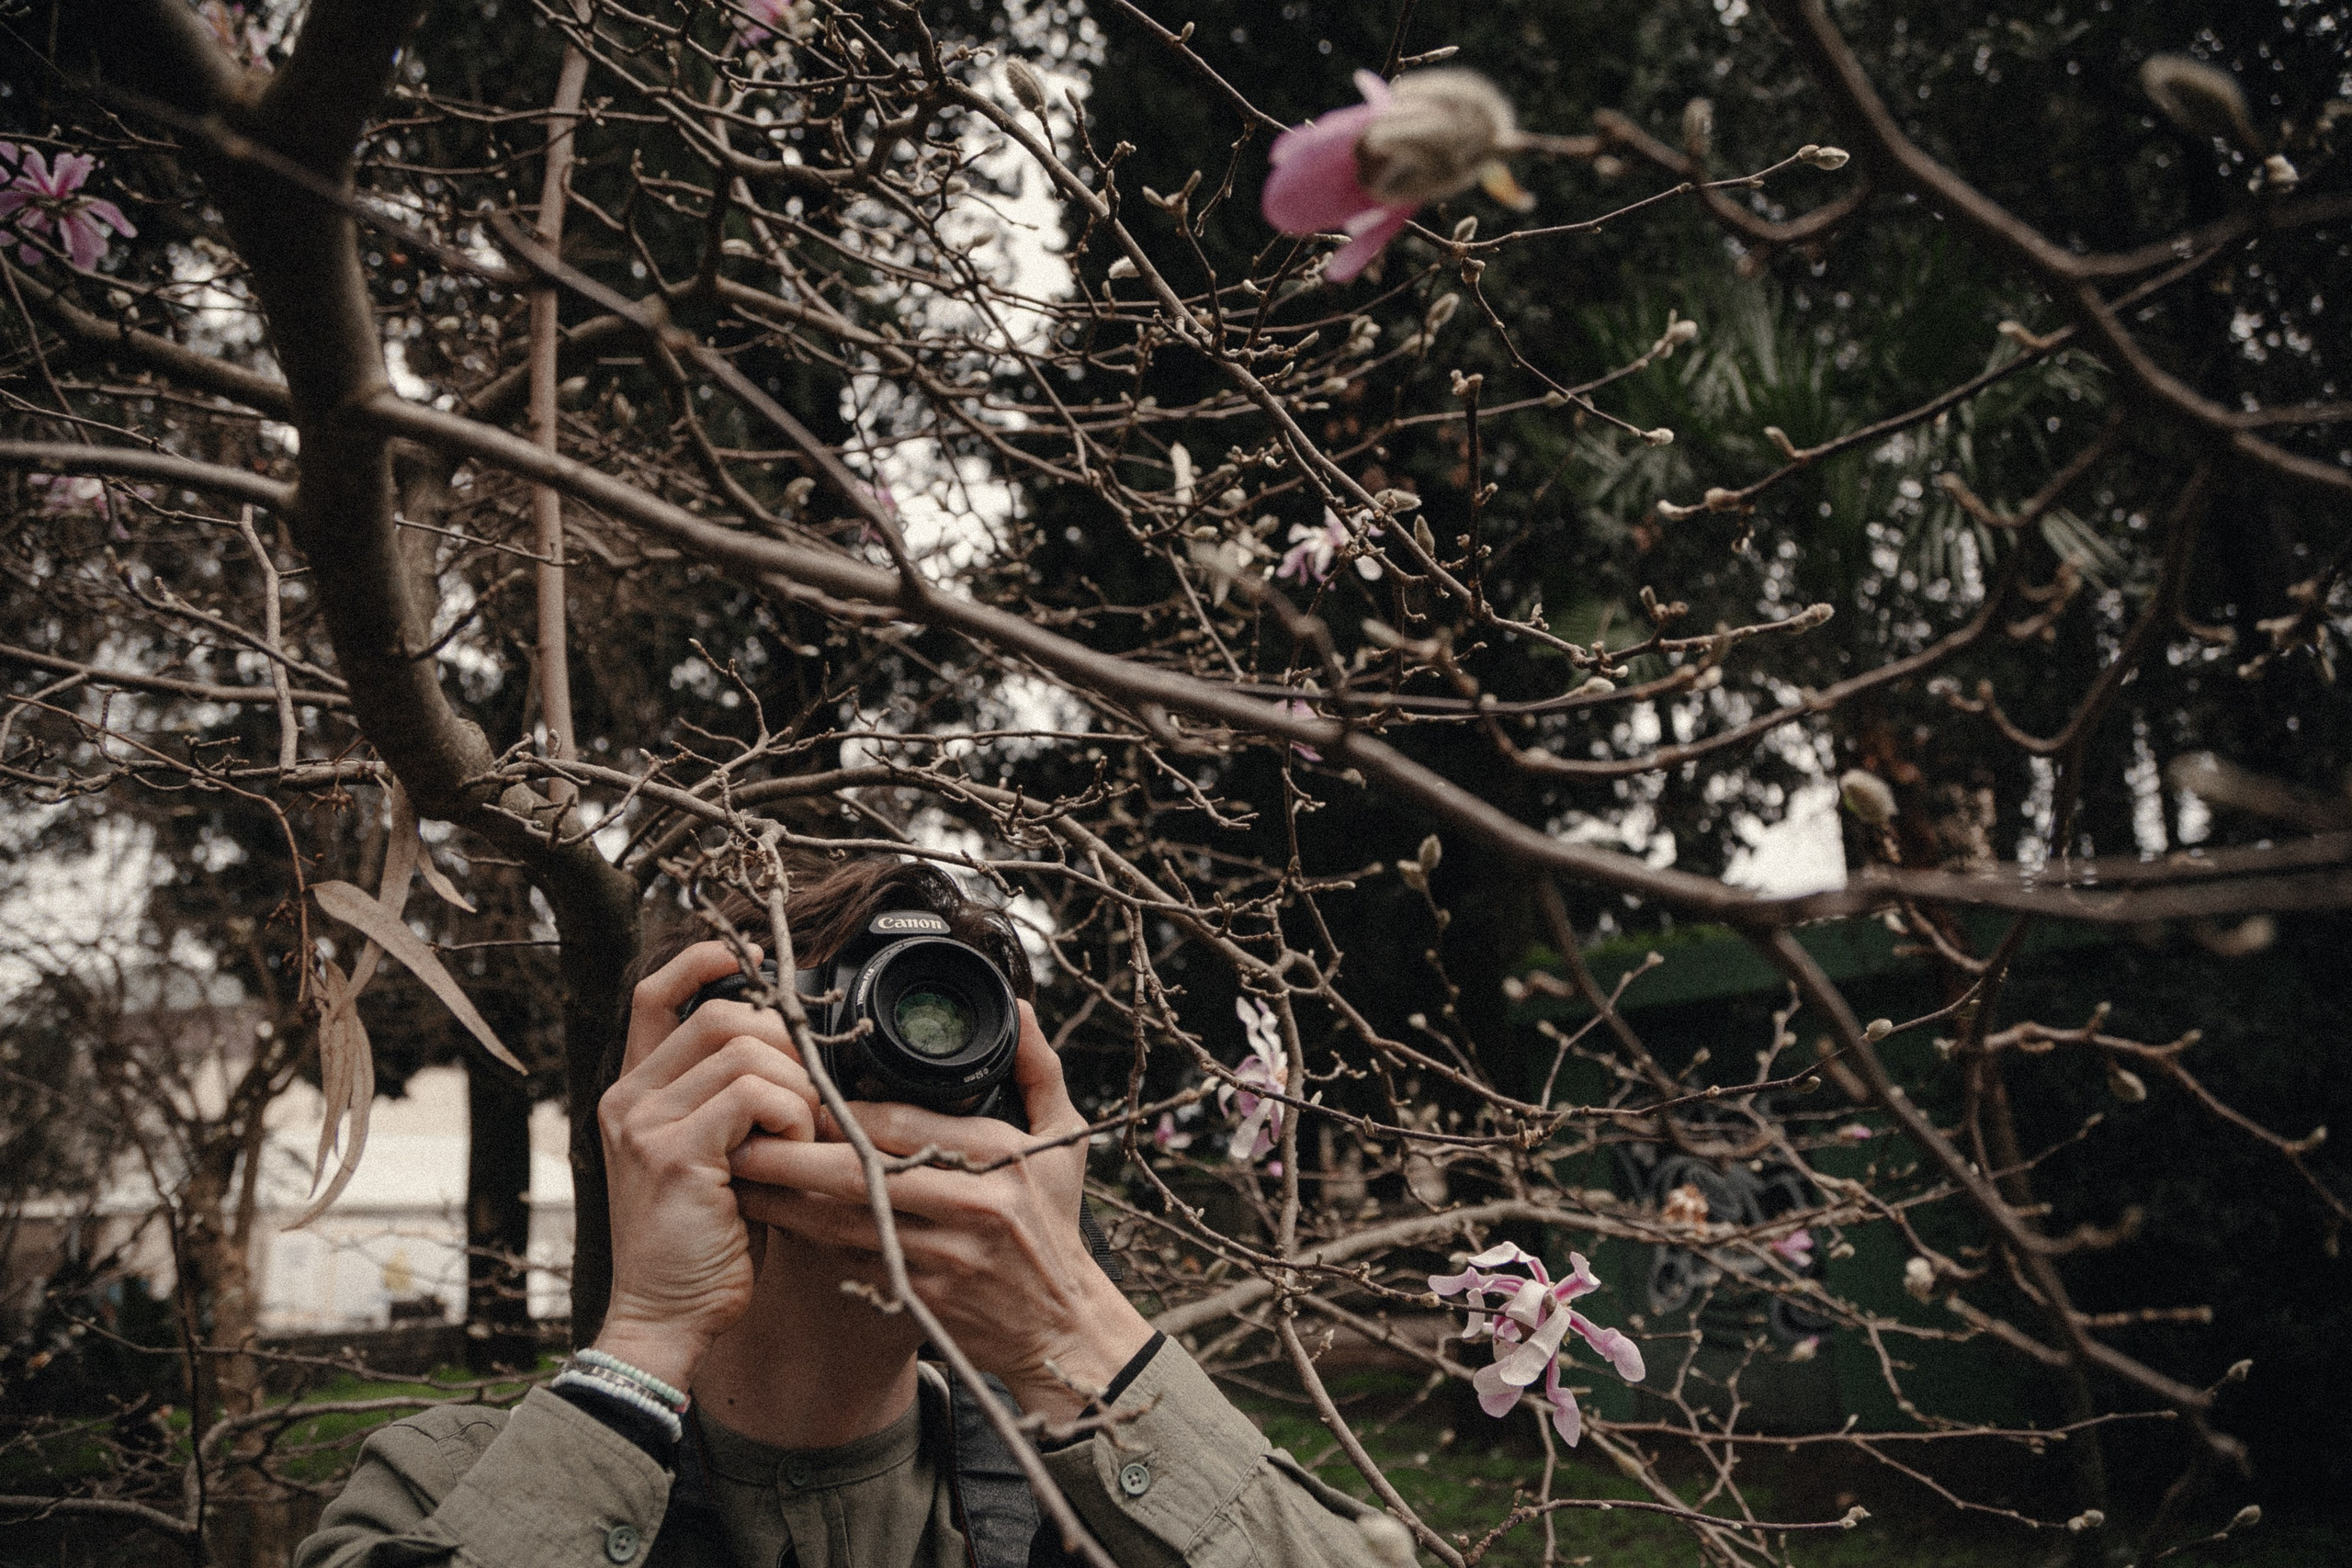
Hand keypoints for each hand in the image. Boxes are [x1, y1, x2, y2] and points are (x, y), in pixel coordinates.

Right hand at [594, 940, 819, 1391]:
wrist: (665, 1317)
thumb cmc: (703, 1241)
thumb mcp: (713, 1157)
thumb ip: (730, 1100)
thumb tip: (793, 1046)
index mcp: (633, 1092)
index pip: (653, 993)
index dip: (703, 962)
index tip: (753, 960)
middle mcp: (628, 1099)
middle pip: (720, 1015)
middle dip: (783, 1043)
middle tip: (805, 1094)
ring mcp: (644, 1125)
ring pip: (743, 1049)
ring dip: (794, 1086)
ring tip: (800, 1132)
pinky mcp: (673, 1154)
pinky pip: (751, 1095)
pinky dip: (788, 1113)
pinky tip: (790, 1148)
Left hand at [730, 1002, 1152, 1421]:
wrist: (1061, 1328)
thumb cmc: (1055, 1225)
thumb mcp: (1063, 1140)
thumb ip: (1039, 1069)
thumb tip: (1022, 1008)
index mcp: (999, 1157)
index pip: (901, 1124)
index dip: (841, 1111)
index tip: (795, 1095)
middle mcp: (970, 1206)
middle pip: (858, 1176)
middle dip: (791, 1157)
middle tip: (738, 1137)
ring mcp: (943, 1259)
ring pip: (842, 1225)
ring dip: (786, 1203)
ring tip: (739, 1180)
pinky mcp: (921, 1300)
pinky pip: (852, 1264)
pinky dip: (813, 1245)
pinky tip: (779, 1227)